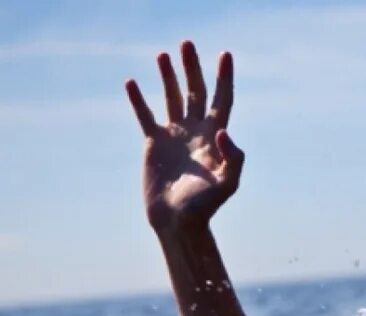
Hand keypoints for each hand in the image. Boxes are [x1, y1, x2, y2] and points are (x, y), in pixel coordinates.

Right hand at [125, 41, 243, 231]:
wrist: (178, 221)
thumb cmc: (205, 206)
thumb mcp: (228, 184)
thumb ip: (233, 158)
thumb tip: (224, 131)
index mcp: (215, 137)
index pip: (222, 99)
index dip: (223, 77)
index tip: (225, 54)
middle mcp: (196, 131)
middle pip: (196, 91)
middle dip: (192, 68)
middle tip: (186, 43)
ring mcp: (175, 136)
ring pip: (172, 98)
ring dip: (168, 77)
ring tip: (163, 54)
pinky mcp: (154, 143)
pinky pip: (145, 115)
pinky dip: (139, 100)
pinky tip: (132, 82)